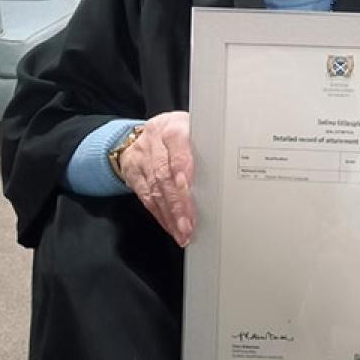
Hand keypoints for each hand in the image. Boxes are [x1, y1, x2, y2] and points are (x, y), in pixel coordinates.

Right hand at [119, 110, 195, 246]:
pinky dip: (160, 215)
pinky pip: (146, 197)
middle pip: (164, 175)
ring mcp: (141, 158)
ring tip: (183, 232)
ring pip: (155, 190)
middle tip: (189, 224)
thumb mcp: (193, 131)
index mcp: (172, 128)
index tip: (191, 192)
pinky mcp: (133, 173)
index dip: (183, 173)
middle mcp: (154, 142)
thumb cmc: (179, 134)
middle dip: (178, 204)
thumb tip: (226, 174)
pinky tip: (171, 226)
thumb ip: (206, 148)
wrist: (147, 133)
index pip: (177, 152)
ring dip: (170, 214)